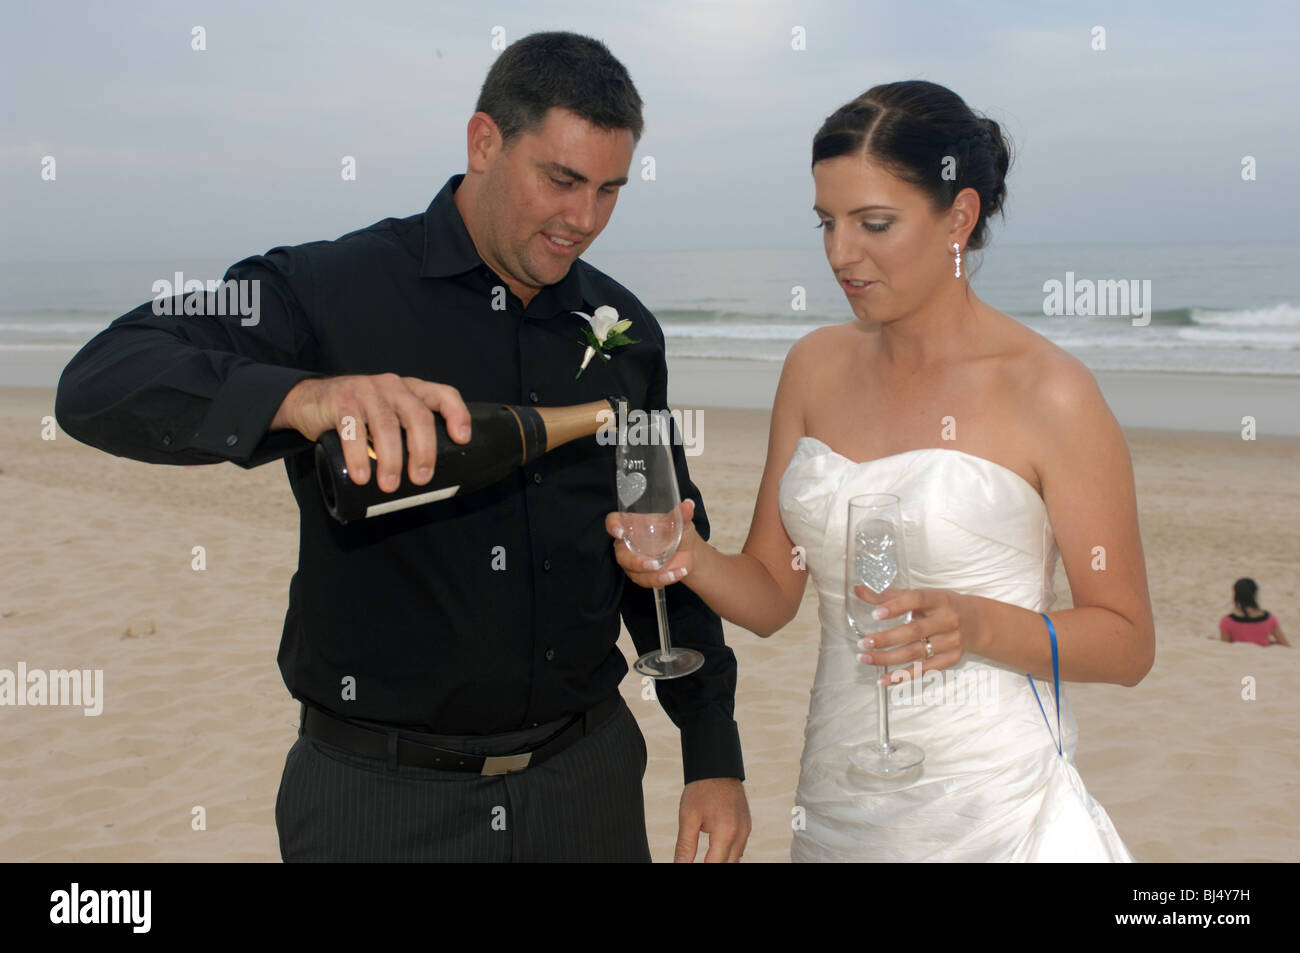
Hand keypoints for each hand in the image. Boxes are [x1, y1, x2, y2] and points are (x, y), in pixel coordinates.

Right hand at [272, 374, 470, 491]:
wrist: (310, 400)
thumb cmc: (358, 415)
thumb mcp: (387, 416)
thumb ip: (404, 433)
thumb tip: (426, 481)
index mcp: (410, 390)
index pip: (443, 394)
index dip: (457, 414)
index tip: (462, 440)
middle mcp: (392, 386)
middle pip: (418, 416)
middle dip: (423, 450)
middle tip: (421, 479)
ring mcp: (366, 391)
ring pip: (386, 425)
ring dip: (391, 459)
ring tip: (389, 486)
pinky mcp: (341, 401)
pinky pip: (352, 429)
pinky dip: (358, 455)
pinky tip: (361, 475)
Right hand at [605, 497, 700, 587]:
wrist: (688, 551)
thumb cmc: (678, 531)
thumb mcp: (682, 522)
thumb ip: (682, 515)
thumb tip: (688, 505)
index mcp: (632, 524)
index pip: (614, 521)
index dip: (612, 526)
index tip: (620, 532)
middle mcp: (628, 542)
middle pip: (621, 554)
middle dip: (636, 562)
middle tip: (655, 564)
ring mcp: (633, 560)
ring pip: (633, 571)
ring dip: (652, 575)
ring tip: (672, 572)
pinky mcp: (641, 575)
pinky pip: (645, 580)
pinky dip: (662, 579)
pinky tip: (676, 573)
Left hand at [675, 777, 749, 862]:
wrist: (717, 767)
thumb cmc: (702, 789)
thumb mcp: (688, 817)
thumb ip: (685, 845)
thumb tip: (680, 865)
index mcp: (726, 832)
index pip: (714, 865)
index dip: (701, 869)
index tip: (687, 866)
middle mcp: (741, 833)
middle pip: (728, 865)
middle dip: (712, 865)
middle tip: (693, 862)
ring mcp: (746, 829)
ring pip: (735, 859)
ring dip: (720, 861)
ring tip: (705, 858)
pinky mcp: (747, 825)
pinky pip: (739, 848)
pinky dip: (727, 854)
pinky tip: (715, 852)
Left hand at [852, 586, 980, 682]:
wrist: (978, 623)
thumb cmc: (943, 606)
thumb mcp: (922, 596)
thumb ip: (889, 595)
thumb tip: (858, 590)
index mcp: (939, 599)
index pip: (917, 600)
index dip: (896, 606)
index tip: (875, 614)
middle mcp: (947, 620)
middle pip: (914, 631)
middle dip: (886, 638)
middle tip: (863, 643)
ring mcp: (950, 642)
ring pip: (916, 653)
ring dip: (888, 658)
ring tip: (865, 658)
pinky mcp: (950, 659)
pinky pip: (923, 670)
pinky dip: (902, 676)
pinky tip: (884, 679)